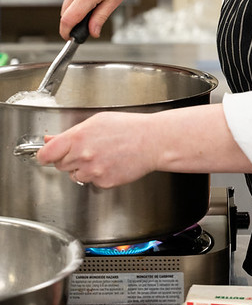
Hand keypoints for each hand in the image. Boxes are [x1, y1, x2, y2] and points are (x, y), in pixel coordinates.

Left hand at [36, 104, 251, 186]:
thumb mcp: (97, 122)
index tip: (47, 154)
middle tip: (85, 149)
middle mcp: (83, 156)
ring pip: (75, 175)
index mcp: (78, 137)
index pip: (46, 154)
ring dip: (82, 168)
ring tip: (101, 155)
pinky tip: (110, 163)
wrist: (152, 141)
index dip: (45, 155)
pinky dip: (97, 175)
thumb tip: (50, 139)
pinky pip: (92, 182)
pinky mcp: (103, 182)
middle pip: (59, 165)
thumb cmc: (129, 128)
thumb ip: (70, 133)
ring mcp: (93, 171)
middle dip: (68, 158)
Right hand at [60, 0, 137, 39]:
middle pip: (65, 13)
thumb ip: (101, 16)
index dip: (66, 33)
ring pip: (68, 2)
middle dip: (73, 22)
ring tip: (98, 4)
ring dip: (76, 9)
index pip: (67, 20)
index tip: (69, 39)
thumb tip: (93, 32)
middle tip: (88, 25)